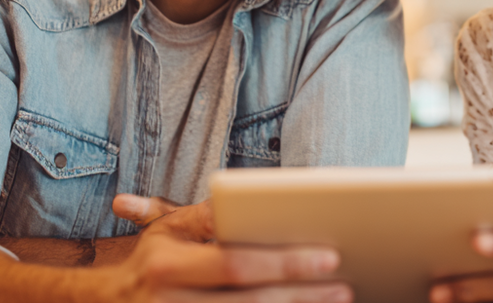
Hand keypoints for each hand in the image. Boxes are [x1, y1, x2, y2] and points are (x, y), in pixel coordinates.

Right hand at [103, 202, 350, 302]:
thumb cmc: (150, 262)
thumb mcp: (167, 231)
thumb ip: (205, 216)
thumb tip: (243, 200)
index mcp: (167, 267)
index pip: (235, 265)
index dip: (283, 263)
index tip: (326, 256)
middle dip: (301, 294)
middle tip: (342, 285)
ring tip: (334, 300)